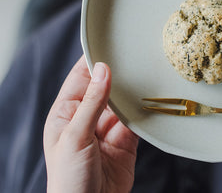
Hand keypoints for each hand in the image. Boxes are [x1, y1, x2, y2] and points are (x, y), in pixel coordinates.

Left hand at [44, 56, 138, 192]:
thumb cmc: (69, 179)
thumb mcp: (76, 136)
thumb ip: (92, 102)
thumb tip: (102, 70)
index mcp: (67, 113)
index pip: (80, 78)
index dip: (93, 61)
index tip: (108, 44)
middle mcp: (88, 118)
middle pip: (105, 88)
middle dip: (119, 75)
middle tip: (135, 57)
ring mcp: (108, 129)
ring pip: (123, 103)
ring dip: (133, 93)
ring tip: (147, 76)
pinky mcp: (126, 141)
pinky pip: (137, 120)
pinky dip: (145, 112)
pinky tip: (152, 101)